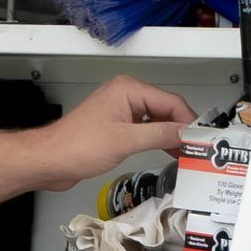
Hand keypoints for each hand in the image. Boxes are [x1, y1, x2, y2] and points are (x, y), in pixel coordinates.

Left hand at [33, 77, 194, 192]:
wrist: (49, 160)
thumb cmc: (76, 146)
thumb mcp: (125, 141)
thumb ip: (159, 135)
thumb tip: (185, 133)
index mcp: (128, 89)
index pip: (171, 102)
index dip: (189, 121)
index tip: (202, 139)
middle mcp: (125, 95)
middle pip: (166, 109)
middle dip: (181, 129)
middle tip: (196, 149)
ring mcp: (120, 110)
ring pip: (156, 120)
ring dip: (170, 135)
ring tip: (185, 154)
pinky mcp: (116, 126)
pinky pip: (145, 129)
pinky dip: (157, 139)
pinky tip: (166, 152)